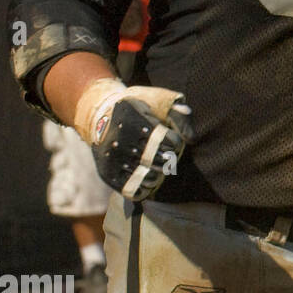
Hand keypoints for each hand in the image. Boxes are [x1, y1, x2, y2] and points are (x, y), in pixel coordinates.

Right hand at [75, 79, 191, 201]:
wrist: (101, 116)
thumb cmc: (140, 109)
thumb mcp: (160, 101)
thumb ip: (179, 115)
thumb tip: (191, 139)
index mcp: (137, 119)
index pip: (172, 143)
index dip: (176, 144)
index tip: (170, 140)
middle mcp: (123, 140)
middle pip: (163, 161)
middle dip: (169, 159)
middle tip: (163, 154)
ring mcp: (114, 158)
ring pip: (151, 178)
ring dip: (159, 174)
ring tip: (154, 165)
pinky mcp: (107, 173)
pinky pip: (134, 191)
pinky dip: (146, 188)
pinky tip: (145, 176)